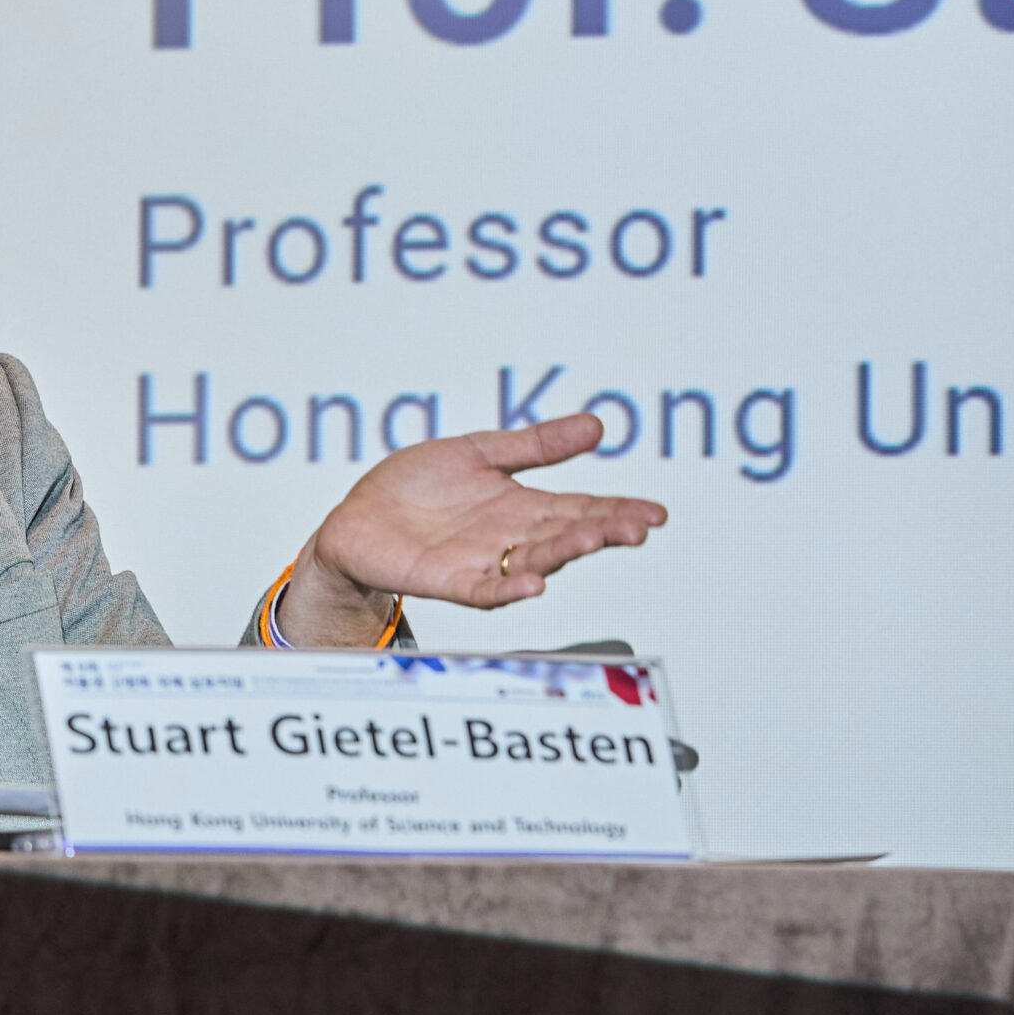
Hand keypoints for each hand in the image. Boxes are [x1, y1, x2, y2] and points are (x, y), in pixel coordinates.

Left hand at [278, 413, 666, 645]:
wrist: (357, 518)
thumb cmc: (415, 488)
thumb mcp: (480, 452)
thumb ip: (537, 445)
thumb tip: (597, 425)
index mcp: (521, 506)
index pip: (580, 508)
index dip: (618, 510)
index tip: (656, 513)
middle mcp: (509, 537)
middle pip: (565, 534)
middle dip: (602, 530)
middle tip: (636, 527)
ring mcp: (481, 561)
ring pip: (533, 560)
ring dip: (564, 553)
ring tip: (593, 540)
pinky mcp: (447, 579)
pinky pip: (483, 589)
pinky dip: (507, 587)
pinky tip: (532, 583)